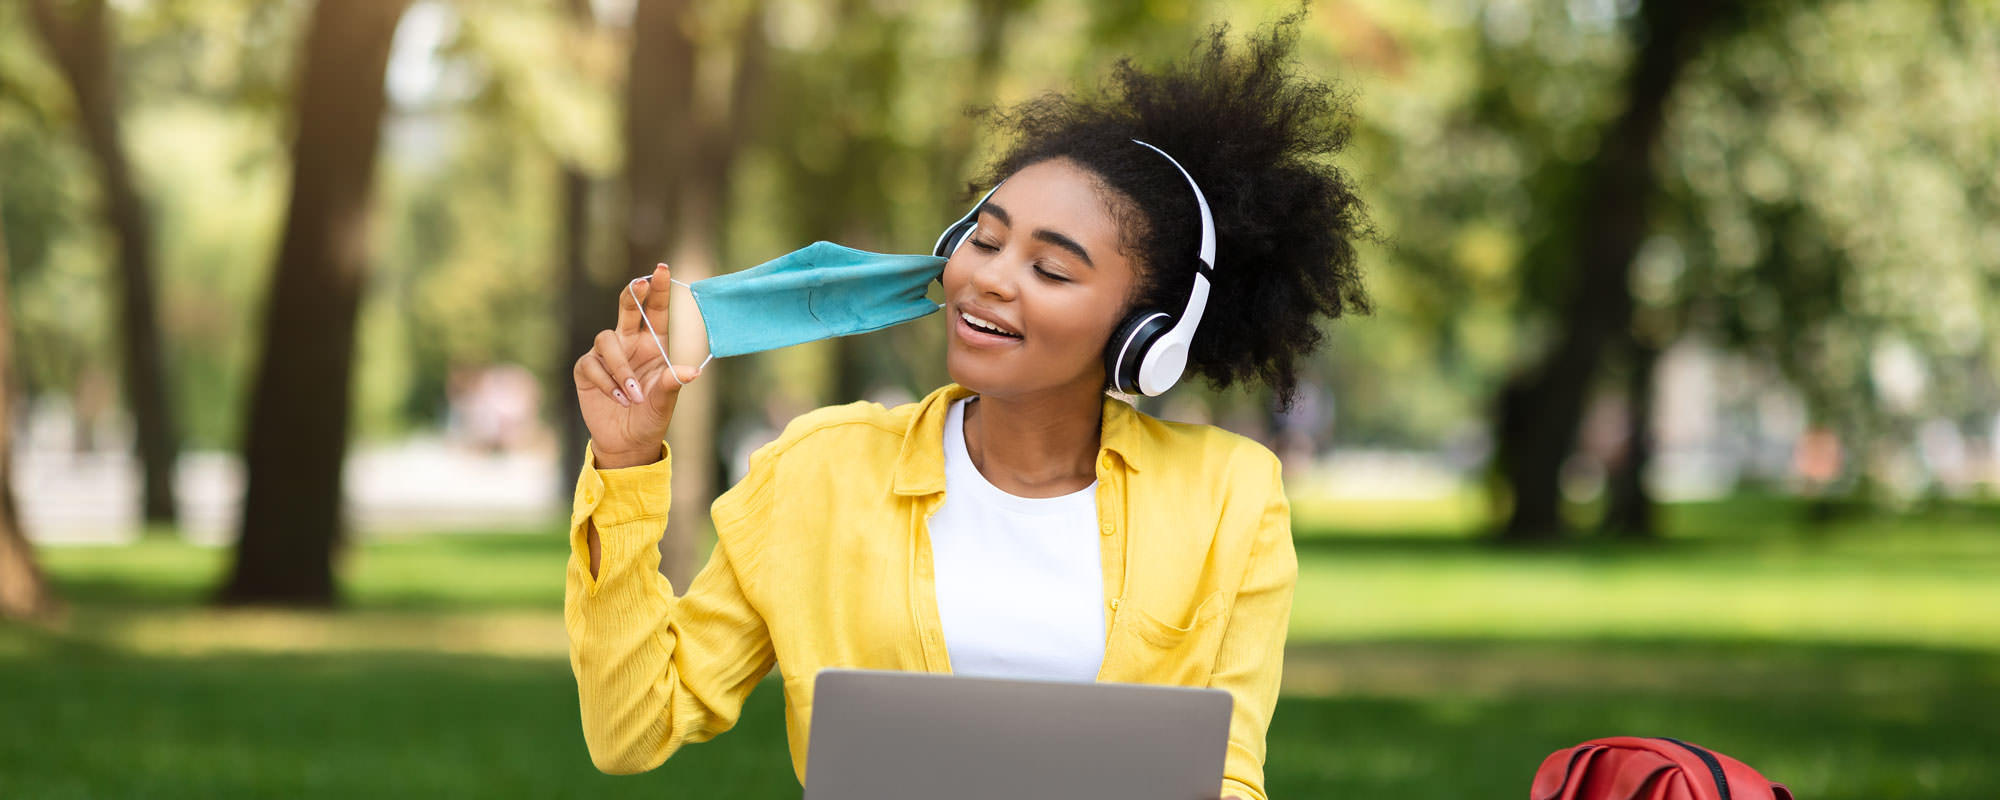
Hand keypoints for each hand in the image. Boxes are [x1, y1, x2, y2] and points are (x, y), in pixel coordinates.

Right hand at [572, 263, 702, 467]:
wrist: (627, 442)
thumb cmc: (650, 417)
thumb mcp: (665, 403)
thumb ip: (673, 384)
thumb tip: (692, 372)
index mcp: (654, 345)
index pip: (656, 312)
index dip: (658, 290)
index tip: (661, 269)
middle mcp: (630, 344)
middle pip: (627, 309)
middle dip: (632, 294)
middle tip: (639, 283)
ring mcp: (607, 355)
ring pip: (606, 339)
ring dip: (620, 368)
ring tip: (631, 395)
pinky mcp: (587, 369)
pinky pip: (592, 365)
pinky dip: (606, 382)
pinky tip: (617, 399)